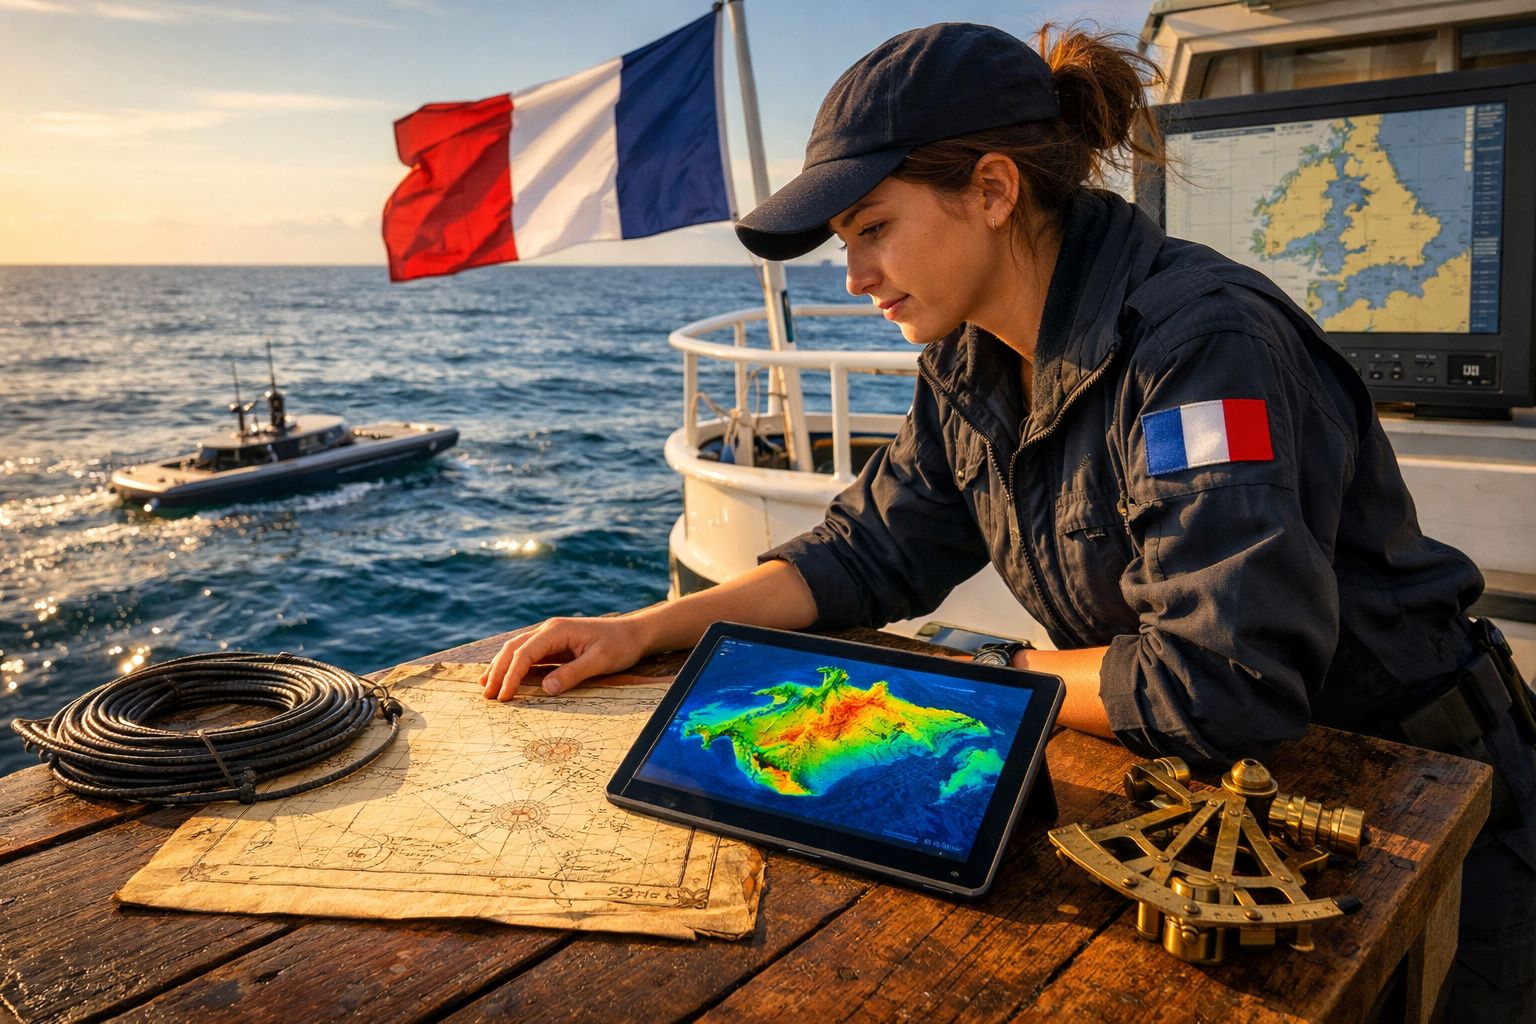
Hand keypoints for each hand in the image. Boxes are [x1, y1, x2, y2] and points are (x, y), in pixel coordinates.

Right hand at [479, 616, 650, 700]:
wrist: (634, 633)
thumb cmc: (620, 646)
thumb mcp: (600, 661)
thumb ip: (573, 673)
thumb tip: (546, 688)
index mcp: (557, 630)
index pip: (525, 653)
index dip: (511, 675)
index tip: (504, 697)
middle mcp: (549, 630)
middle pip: (514, 649)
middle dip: (498, 671)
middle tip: (487, 695)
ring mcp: (550, 636)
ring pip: (517, 649)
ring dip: (501, 667)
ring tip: (486, 687)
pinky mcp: (555, 644)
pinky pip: (528, 654)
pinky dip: (514, 666)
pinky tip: (505, 678)